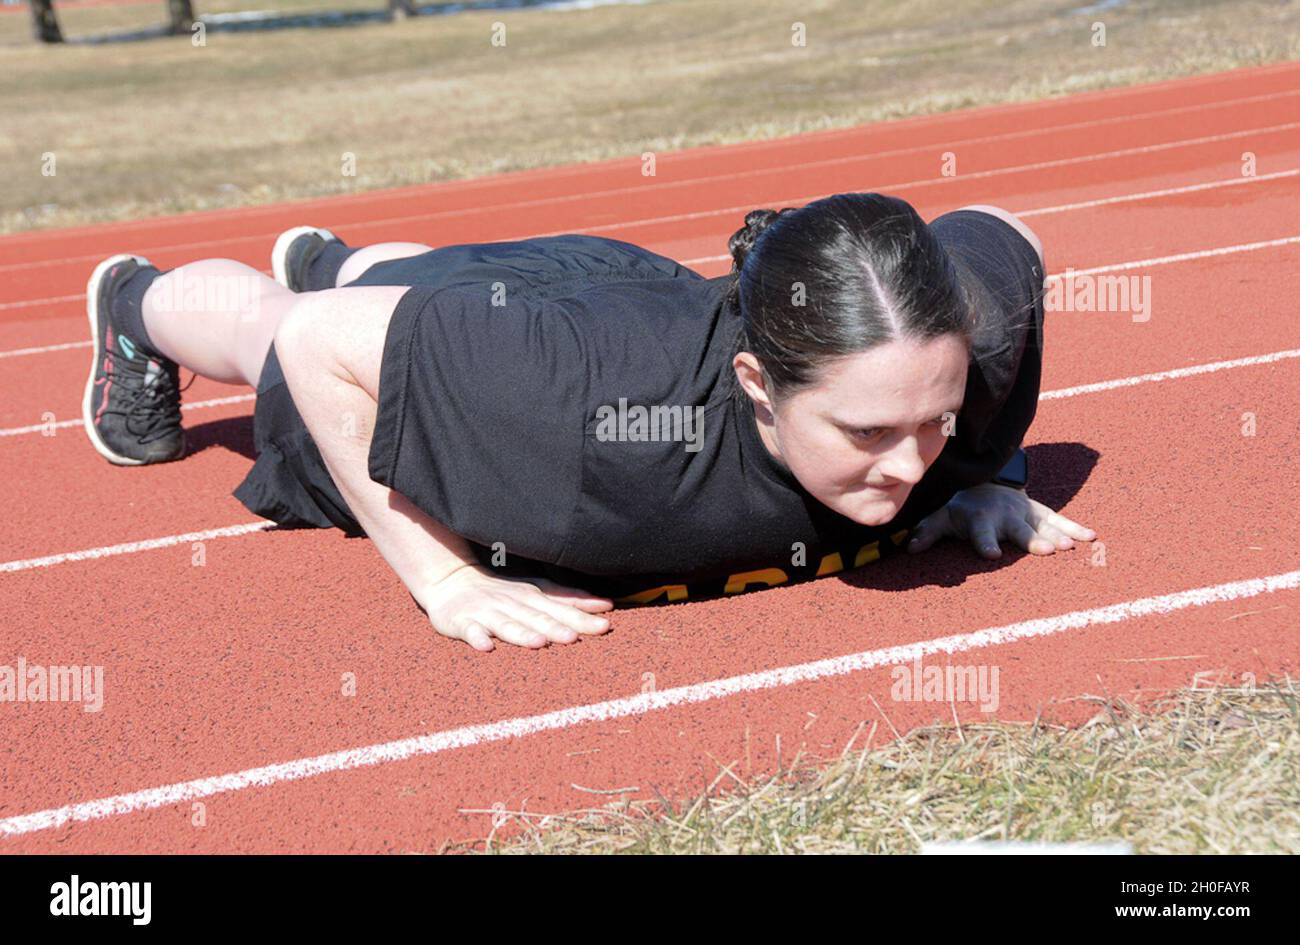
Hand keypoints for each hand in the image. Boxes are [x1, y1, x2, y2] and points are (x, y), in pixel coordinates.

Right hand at [418, 565, 613, 651]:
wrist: (451, 582)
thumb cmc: (502, 593)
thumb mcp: (536, 591)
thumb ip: (568, 599)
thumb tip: (607, 605)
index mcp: (532, 597)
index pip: (560, 608)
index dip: (581, 617)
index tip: (605, 625)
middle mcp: (512, 604)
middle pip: (536, 617)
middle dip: (555, 627)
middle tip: (574, 638)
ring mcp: (486, 613)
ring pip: (506, 625)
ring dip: (521, 633)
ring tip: (538, 643)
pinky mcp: (461, 622)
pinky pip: (469, 631)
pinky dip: (477, 638)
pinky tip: (485, 647)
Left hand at [905, 483, 1095, 559]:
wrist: (984, 483)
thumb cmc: (959, 508)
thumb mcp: (940, 517)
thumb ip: (926, 532)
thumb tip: (908, 548)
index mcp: (980, 520)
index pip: (981, 533)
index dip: (985, 542)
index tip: (991, 554)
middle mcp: (1005, 516)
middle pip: (1019, 531)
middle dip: (1031, 541)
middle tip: (1045, 551)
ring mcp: (1025, 514)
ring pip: (1042, 526)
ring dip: (1057, 535)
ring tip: (1070, 546)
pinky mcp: (1040, 513)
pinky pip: (1059, 520)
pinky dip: (1075, 528)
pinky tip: (1091, 537)